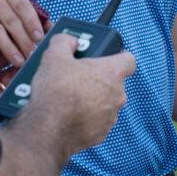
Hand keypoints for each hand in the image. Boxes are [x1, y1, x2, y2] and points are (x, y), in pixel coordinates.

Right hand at [0, 0, 50, 66]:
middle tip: (32, 54)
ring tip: (18, 61)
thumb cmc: (5, 18)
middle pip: (10, 19)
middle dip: (23, 39)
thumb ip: (35, 21)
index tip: (39, 38)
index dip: (31, 21)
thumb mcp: (20, 15)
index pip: (22, 4)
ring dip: (8, 47)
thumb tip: (52, 29)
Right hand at [26, 33, 135, 156]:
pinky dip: (87, 117)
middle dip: (98, 79)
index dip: (117, 56)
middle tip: (77, 76)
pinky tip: (69, 114)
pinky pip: (97, 121)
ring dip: (93, 99)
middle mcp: (117, 95)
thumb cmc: (56, 91)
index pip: (128, 60)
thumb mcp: (54, 55)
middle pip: (113, 82)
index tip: (104, 57)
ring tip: (70, 97)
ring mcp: (110, 117)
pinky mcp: (101, 134)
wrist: (48, 129)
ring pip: (105, 102)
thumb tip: (70, 41)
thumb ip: (65, 41)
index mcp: (112, 73)